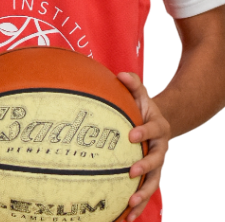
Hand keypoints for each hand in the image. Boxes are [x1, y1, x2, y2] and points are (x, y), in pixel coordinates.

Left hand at [117, 72, 169, 221]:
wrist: (154, 124)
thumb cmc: (141, 107)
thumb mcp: (140, 93)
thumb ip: (132, 83)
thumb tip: (121, 75)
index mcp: (158, 127)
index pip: (153, 129)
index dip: (144, 132)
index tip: (131, 135)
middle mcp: (160, 149)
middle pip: (157, 160)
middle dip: (145, 166)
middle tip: (131, 171)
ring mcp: (156, 165)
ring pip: (154, 182)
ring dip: (144, 193)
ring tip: (131, 202)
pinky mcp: (149, 178)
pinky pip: (145, 193)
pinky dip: (137, 207)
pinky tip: (125, 218)